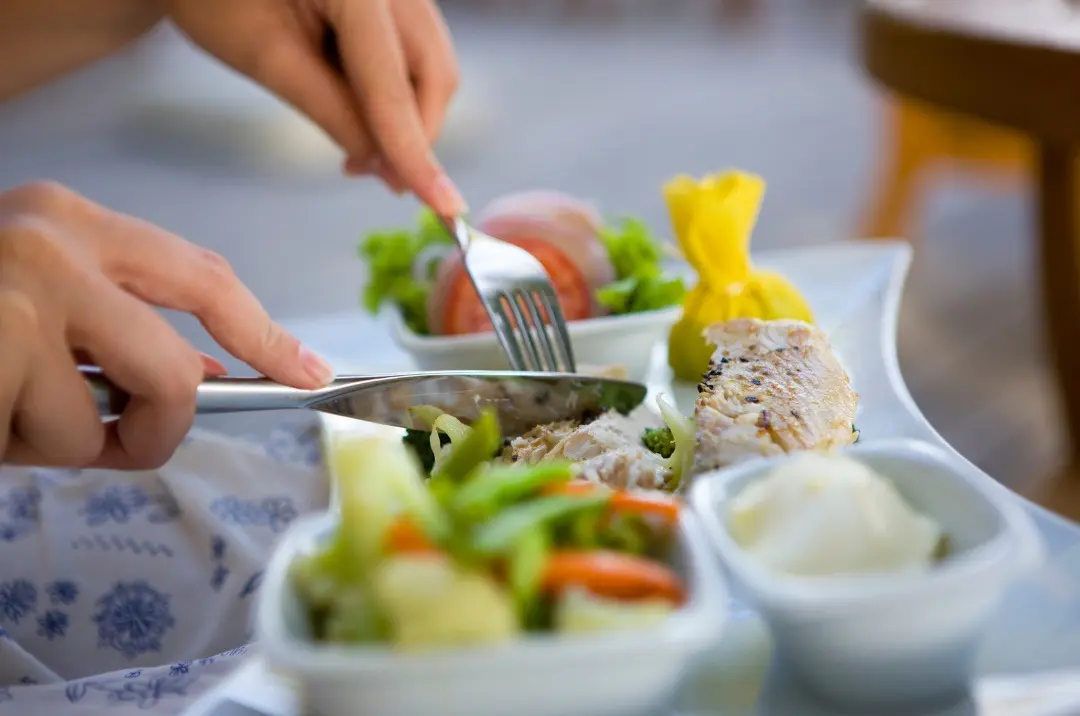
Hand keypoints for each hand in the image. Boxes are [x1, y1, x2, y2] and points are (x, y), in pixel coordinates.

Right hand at [0, 182, 333, 468]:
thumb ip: (118, 323)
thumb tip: (200, 377)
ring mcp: (18, 299)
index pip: (206, 280)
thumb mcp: (38, 296)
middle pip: (175, 374)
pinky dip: (9, 447)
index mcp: (74, 222)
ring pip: (99, 428)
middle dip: (159, 429)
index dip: (265, 336)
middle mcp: (54, 247)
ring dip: (58, 443)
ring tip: (5, 408)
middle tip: (124, 444)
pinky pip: (39, 445)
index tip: (310, 372)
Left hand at [165, 0, 465, 215]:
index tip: (446, 209)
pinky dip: (397, 91)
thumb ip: (333, 111)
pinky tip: (360, 107)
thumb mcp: (265, 57)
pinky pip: (415, 52)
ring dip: (407, 116)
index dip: (414, 154)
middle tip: (372, 176)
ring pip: (433, 66)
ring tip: (359, 147)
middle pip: (435, 73)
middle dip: (415, 134)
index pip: (393, 87)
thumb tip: (384, 165)